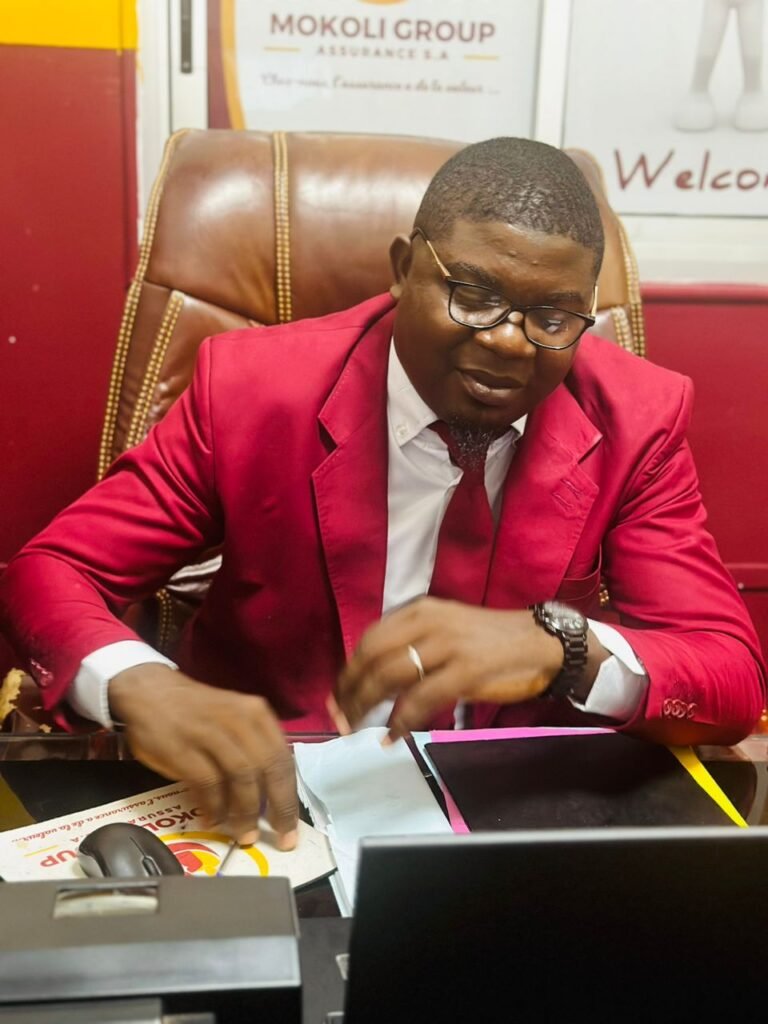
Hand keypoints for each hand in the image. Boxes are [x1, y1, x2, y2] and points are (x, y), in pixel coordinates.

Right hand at [109, 665, 297, 848]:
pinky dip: (213, 805)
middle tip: (279, 838)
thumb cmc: (196, 712)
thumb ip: (253, 748)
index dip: (290, 797)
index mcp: (256, 714)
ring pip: (242, 778)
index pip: (283, 759)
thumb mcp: (234, 718)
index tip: (291, 826)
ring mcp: (211, 732)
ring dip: (245, 812)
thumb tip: (271, 795)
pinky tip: (212, 819)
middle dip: (277, 808)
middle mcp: (239, 720)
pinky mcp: (184, 747)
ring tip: (243, 835)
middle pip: (269, 769)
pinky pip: (208, 782)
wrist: (150, 692)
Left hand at [335, 597, 563, 739]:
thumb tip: (373, 677)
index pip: (370, 639)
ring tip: (356, 728)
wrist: (540, 641)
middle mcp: (429, 621)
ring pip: (390, 676)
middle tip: (339, 717)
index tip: (336, 695)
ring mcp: (447, 644)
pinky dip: (400, 721)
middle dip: (350, 691)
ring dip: (366, 706)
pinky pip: (420, 698)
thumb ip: (412, 645)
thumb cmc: (489, 642)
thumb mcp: (444, 630)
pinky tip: (391, 736)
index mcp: (420, 611)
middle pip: (373, 657)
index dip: (348, 670)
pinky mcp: (466, 669)